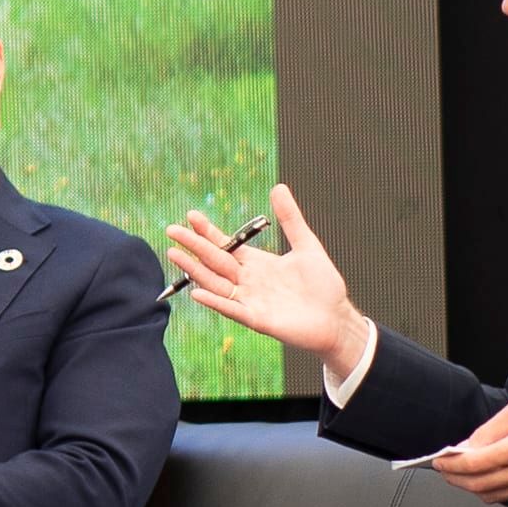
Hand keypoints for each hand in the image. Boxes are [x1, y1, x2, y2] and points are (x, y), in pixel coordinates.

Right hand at [165, 184, 373, 376]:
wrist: (336, 318)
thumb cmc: (323, 285)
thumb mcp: (307, 245)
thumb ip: (291, 219)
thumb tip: (279, 187)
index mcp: (257, 263)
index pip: (226, 245)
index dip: (208, 231)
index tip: (191, 215)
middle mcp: (248, 281)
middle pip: (215, 261)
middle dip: (193, 246)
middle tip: (171, 230)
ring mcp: (250, 300)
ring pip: (216, 283)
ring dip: (195, 270)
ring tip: (174, 255)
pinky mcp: (257, 319)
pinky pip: (232, 309)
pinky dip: (215, 302)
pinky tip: (197, 292)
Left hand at [432, 397, 507, 501]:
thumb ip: (489, 430)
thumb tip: (466, 447)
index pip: (476, 464)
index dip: (452, 464)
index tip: (439, 460)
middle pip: (479, 485)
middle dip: (455, 478)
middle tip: (444, 469)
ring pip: (491, 495)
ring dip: (470, 486)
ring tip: (459, 473)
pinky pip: (507, 497)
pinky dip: (490, 489)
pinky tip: (484, 477)